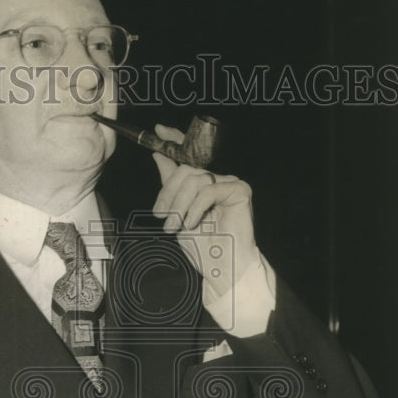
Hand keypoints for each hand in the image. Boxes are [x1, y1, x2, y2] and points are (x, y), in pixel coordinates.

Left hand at [152, 123, 258, 299]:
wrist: (221, 267)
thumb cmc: (201, 247)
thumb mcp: (176, 213)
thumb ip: (170, 185)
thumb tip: (159, 154)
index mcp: (201, 183)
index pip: (189, 154)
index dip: (174, 139)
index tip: (158, 130)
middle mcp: (216, 178)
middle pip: (185, 169)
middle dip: (167, 193)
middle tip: (160, 216)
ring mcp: (229, 182)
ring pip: (194, 179)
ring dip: (178, 204)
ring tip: (173, 226)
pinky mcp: (239, 190)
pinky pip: (208, 190)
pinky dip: (195, 208)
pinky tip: (192, 224)